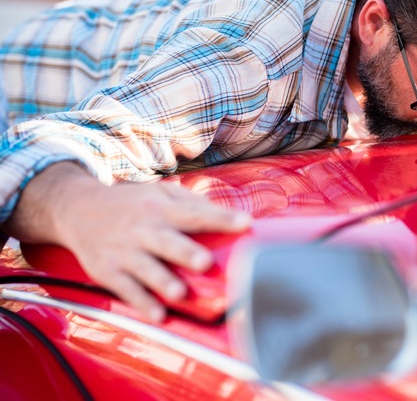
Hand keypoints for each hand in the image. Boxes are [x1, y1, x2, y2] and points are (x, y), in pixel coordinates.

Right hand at [4, 162, 250, 321]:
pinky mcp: (108, 271)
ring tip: (181, 294)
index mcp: (161, 208)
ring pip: (146, 269)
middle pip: (168, 242)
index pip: (195, 214)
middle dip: (186, 253)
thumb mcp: (160, 193)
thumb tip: (231, 215)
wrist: (78, 209)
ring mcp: (125, 252)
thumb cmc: (133, 204)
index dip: (221, 218)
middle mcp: (143, 229)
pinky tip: (159, 316)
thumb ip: (194, 204)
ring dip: (163, 282)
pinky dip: (142, 303)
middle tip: (206, 262)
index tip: (246, 224)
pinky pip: (127, 290)